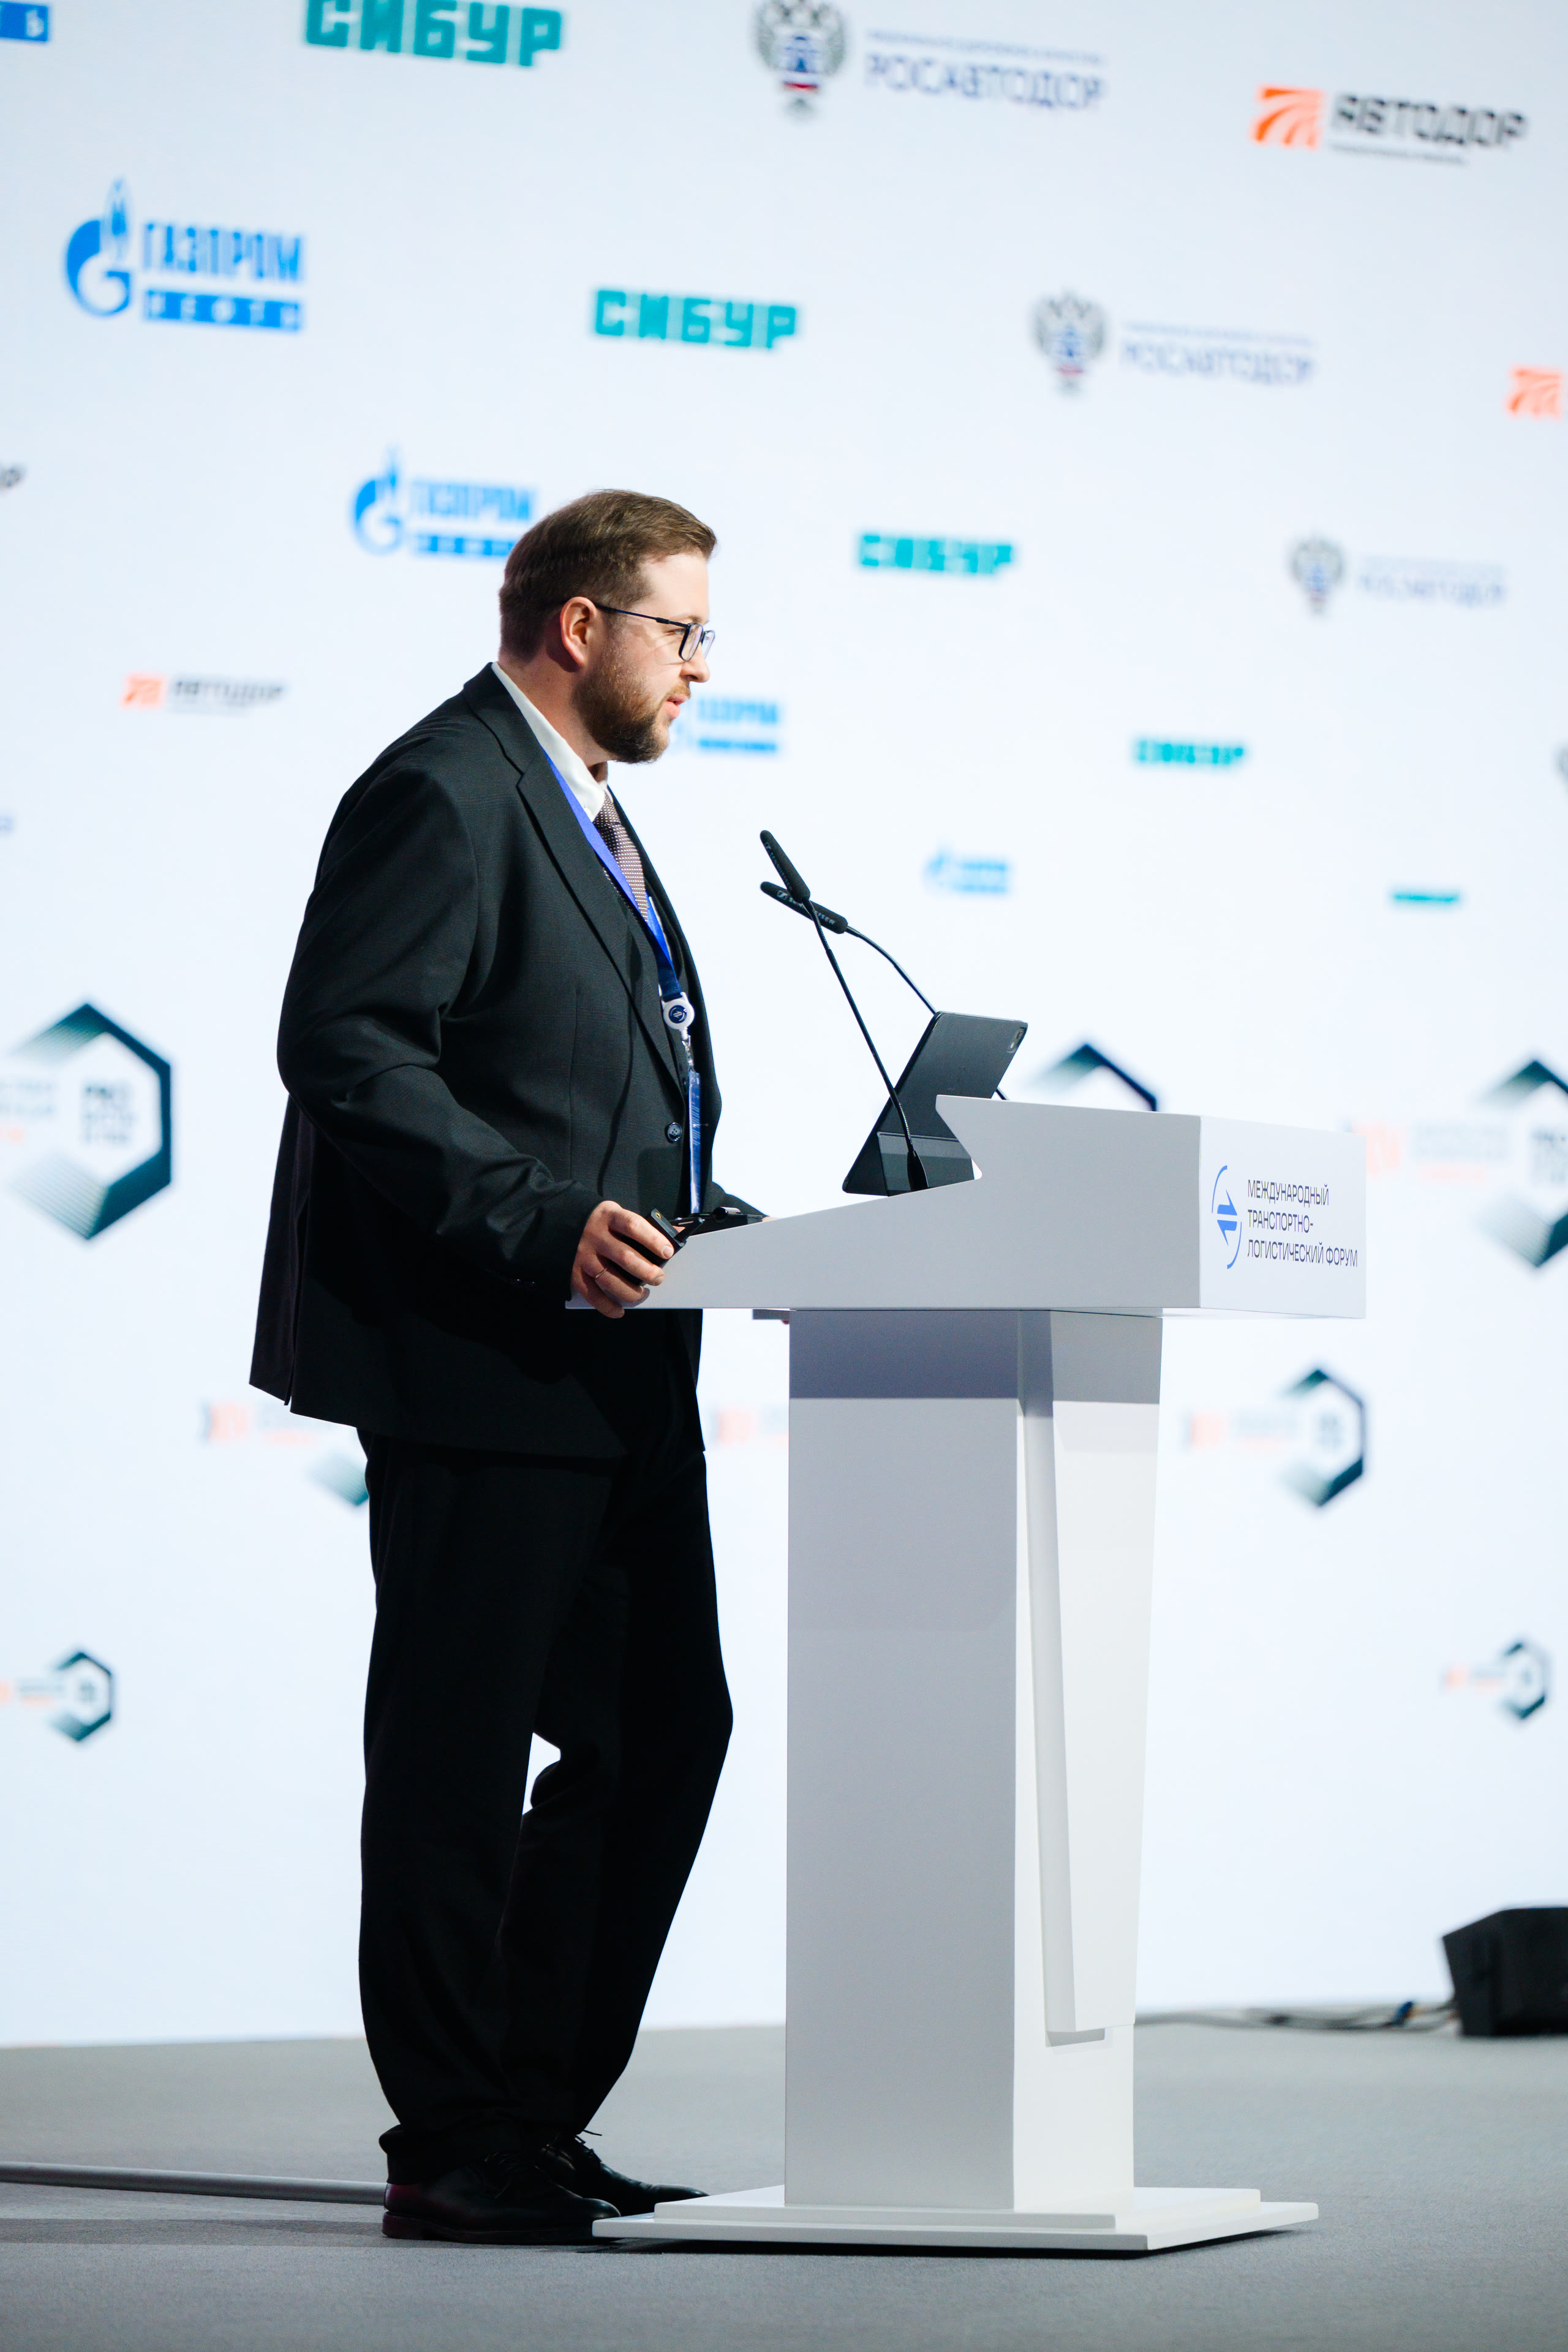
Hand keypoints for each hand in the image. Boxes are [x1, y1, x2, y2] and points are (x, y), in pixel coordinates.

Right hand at [571, 1200, 674, 1318]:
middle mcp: (595, 1236)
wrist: (562, 1221)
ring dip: (630, 1292)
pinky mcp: (574, 1271)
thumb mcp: (618, 1214)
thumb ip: (643, 1225)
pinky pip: (591, 1293)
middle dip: (647, 1271)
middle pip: (625, 1257)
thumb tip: (677, 1234)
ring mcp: (583, 1255)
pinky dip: (607, 1306)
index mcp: (609, 1216)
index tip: (667, 1252)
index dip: (653, 1239)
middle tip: (658, 1278)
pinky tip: (619, 1311)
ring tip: (642, 1294)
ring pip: (610, 1279)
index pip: (633, 1226)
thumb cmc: (600, 1222)